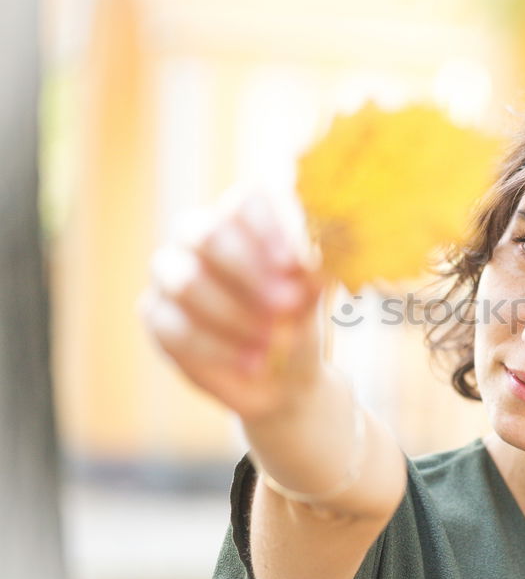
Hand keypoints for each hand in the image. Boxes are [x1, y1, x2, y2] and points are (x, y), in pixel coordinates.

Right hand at [138, 189, 326, 422]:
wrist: (285, 376)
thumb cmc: (299, 320)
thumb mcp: (313, 297)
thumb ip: (310, 275)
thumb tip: (307, 262)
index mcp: (244, 219)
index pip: (246, 202)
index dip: (267, 228)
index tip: (293, 263)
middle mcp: (199, 237)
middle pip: (208, 234)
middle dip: (249, 271)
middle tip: (287, 305)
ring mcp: (171, 274)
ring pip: (186, 282)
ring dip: (235, 315)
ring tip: (274, 342)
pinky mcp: (157, 316)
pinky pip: (175, 328)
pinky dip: (218, 349)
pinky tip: (253, 364)